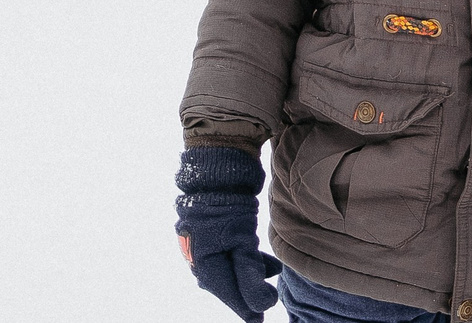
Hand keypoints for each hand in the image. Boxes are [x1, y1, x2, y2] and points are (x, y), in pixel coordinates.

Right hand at [174, 147, 281, 322]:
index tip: (259, 321)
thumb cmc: (226, 203)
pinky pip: (231, 254)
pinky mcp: (216, 229)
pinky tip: (264, 262)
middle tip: (265, 305)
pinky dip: (247, 260)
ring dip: (249, 276)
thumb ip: (249, 274)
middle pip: (226, 283)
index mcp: (202, 261)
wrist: (217, 164)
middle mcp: (199, 255)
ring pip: (230, 268)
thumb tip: (259, 306)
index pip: (226, 292)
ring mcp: (205, 241)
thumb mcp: (240, 241)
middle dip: (247, 294)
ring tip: (272, 277)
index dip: (245, 307)